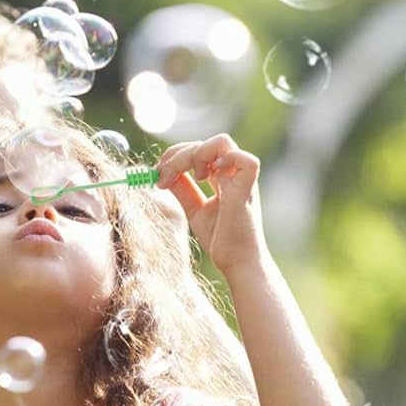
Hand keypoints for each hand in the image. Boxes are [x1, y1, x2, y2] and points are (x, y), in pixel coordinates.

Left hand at [155, 134, 264, 275]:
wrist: (236, 263)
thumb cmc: (220, 240)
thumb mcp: (194, 209)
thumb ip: (182, 189)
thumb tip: (162, 173)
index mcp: (223, 178)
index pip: (198, 150)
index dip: (175, 157)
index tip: (157, 174)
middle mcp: (234, 174)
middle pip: (206, 143)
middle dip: (178, 154)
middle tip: (162, 175)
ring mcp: (242, 179)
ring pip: (221, 142)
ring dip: (196, 154)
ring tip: (189, 178)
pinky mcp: (248, 190)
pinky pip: (246, 160)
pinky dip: (224, 160)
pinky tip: (205, 177)